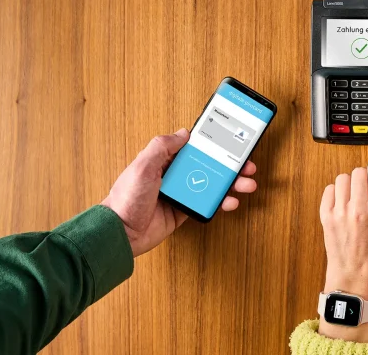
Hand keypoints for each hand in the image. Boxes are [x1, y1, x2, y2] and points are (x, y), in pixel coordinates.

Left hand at [101, 129, 258, 256]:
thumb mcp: (142, 166)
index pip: (194, 147)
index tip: (230, 141)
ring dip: (231, 184)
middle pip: (209, 166)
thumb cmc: (126, 199)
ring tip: (246, 184)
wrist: (121, 234)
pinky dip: (222, 202)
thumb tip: (183, 133)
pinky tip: (231, 201)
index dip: (213, 144)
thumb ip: (162, 147)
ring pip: (213, 185)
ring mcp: (181, 194)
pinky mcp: (184, 211)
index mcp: (164, 161)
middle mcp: (175, 175)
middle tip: (246, 165)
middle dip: (230, 165)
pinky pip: (208, 204)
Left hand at [318, 162, 367, 341]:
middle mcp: (360, 208)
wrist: (355, 267)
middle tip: (366, 193)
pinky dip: (336, 193)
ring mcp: (341, 211)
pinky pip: (329, 188)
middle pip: (359, 171)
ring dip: (349, 185)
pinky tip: (343, 205)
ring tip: (353, 199)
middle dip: (364, 179)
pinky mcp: (326, 215)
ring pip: (343, 177)